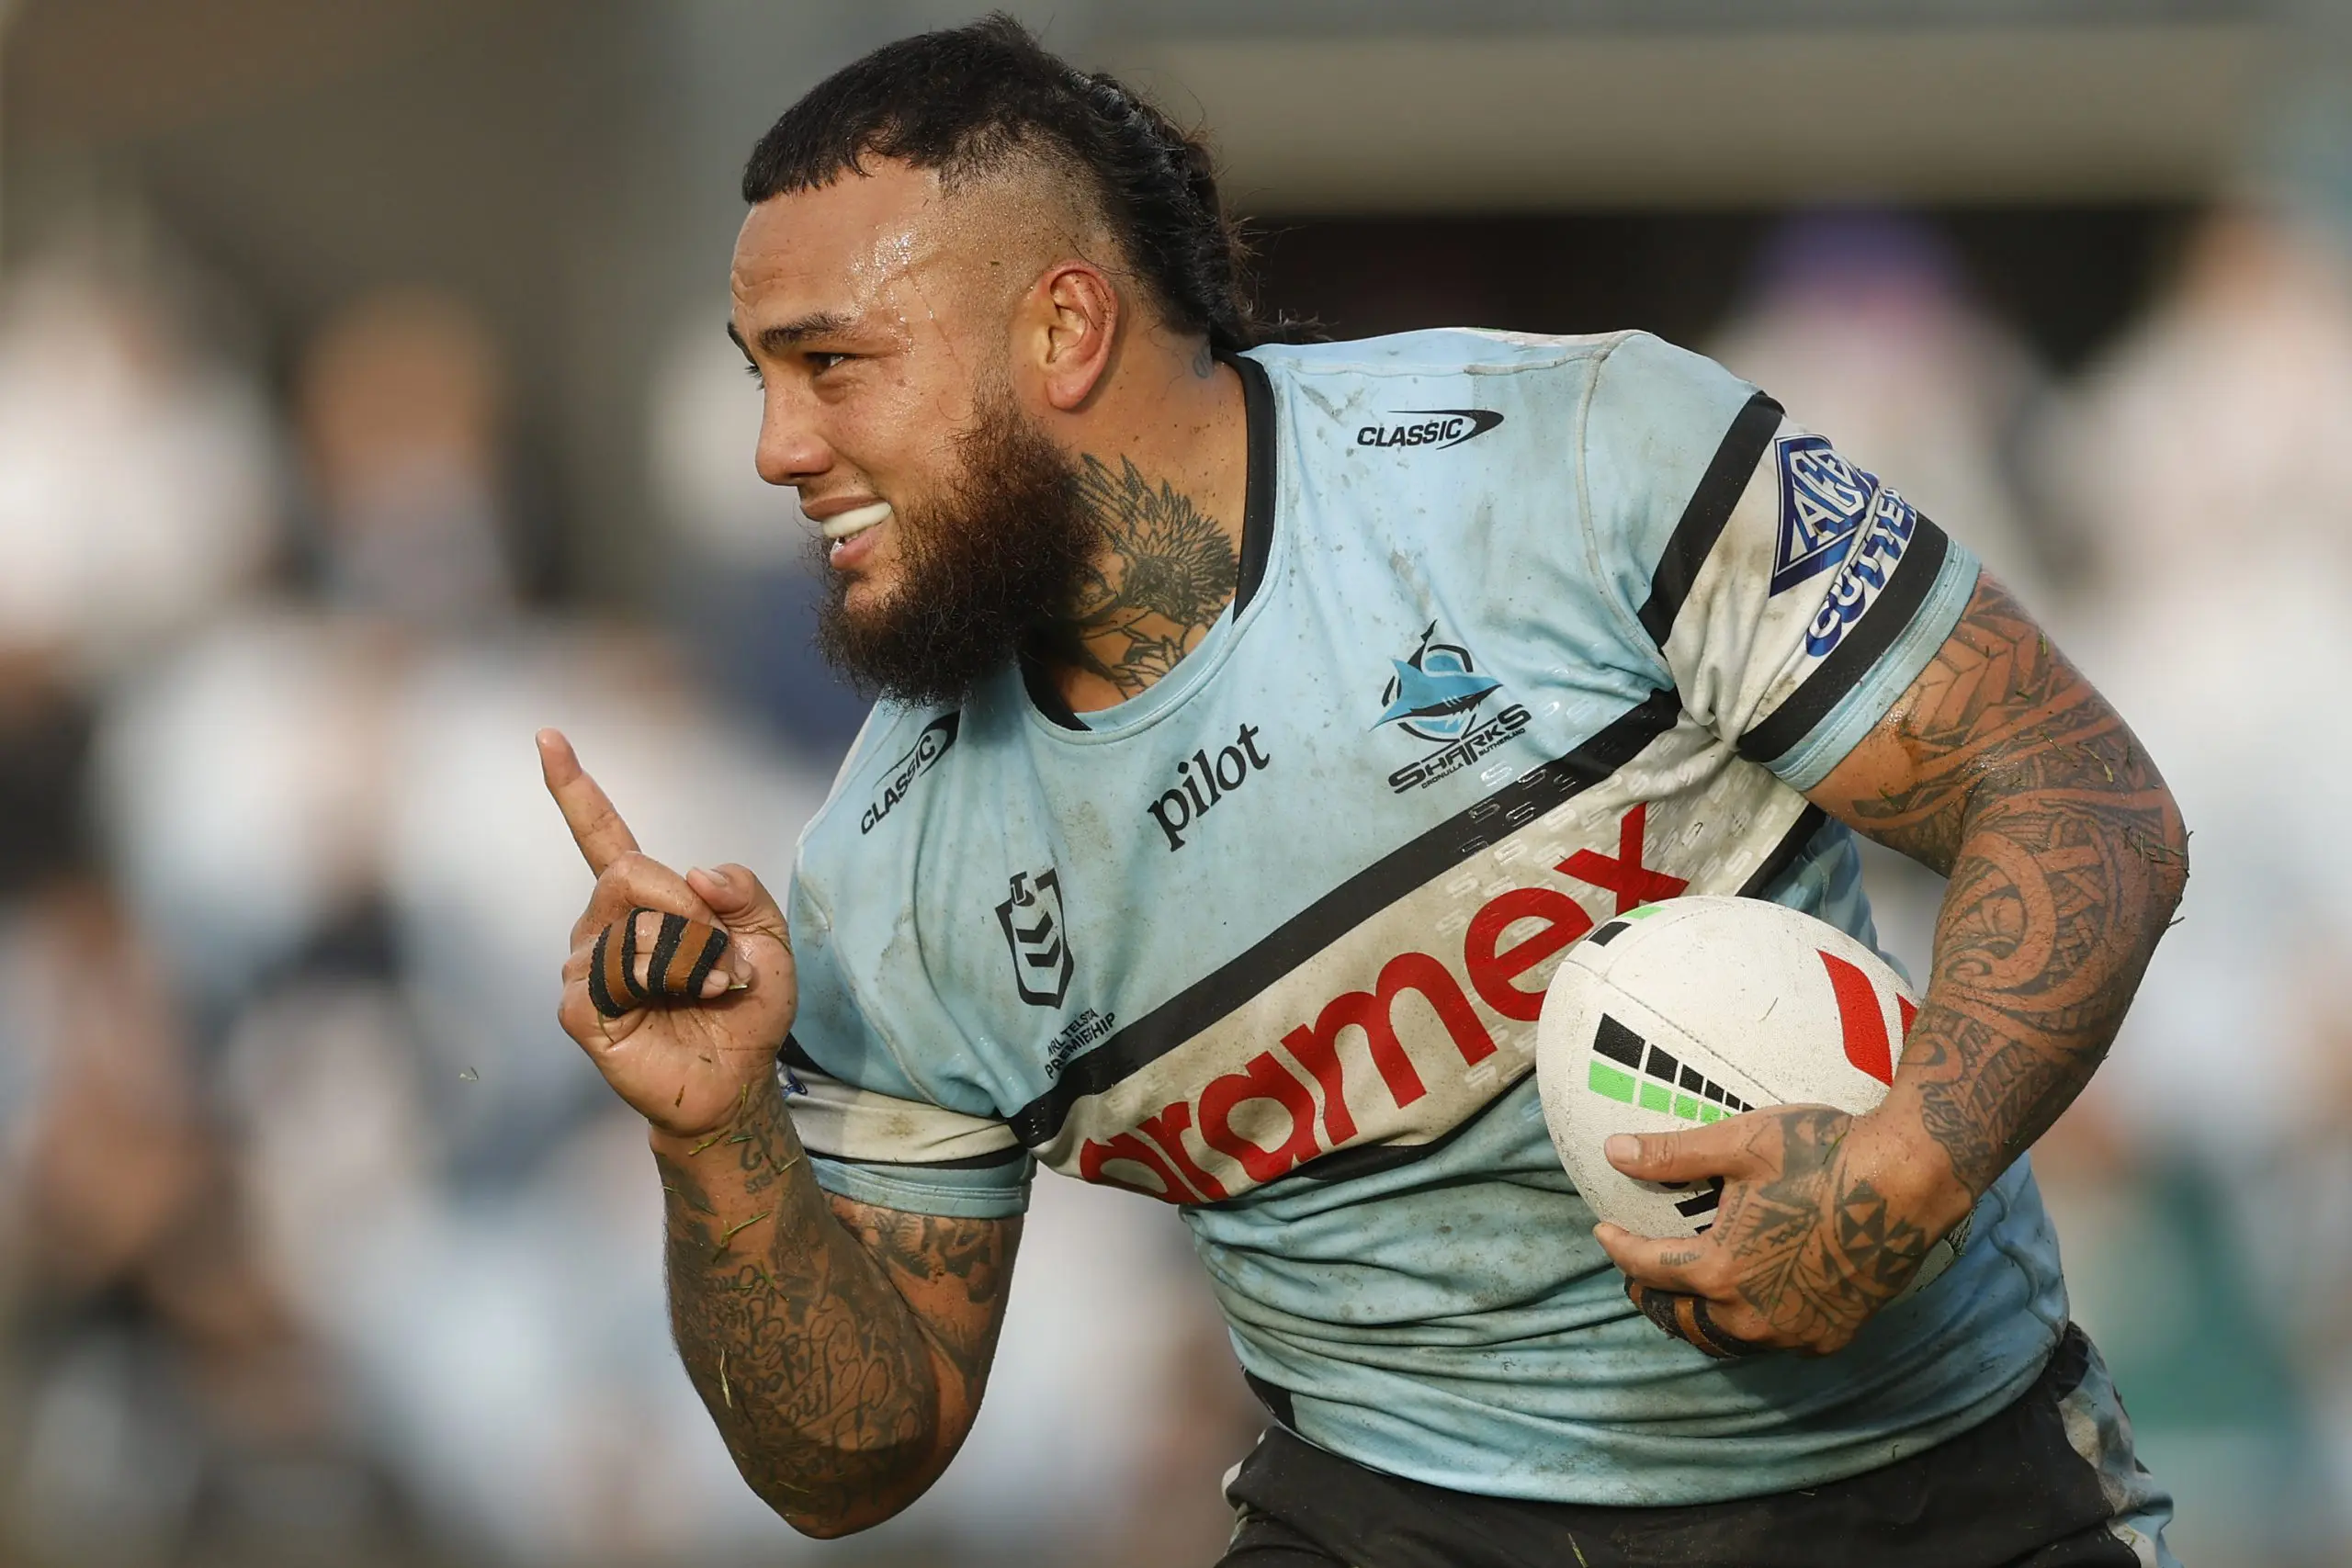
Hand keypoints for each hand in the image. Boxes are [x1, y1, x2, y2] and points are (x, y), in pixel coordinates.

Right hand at [540, 728, 796, 1139]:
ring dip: (695, 956)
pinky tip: (686, 1003)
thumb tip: (697, 873)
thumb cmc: (746, 1008)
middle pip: (631, 871)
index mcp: (643, 899)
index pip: (600, 834)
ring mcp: (585, 966)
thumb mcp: (771, 938)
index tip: (547, 736)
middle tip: (724, 956)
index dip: (575, 787)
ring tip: (712, 989)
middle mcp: (602, 925)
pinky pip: (623, 970)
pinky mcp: (581, 1008)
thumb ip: (747, 892)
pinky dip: (673, 981)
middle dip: (692, 909)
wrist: (737, 1080)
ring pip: (638, 926)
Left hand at [1590, 1104, 1969, 1357]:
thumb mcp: (1738, 1145)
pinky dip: (1752, 1328)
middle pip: (1683, 1321)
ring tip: (1686, 1297)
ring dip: (1700, 1321)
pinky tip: (1751, 1306)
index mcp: (1720, 1270)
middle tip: (1638, 1278)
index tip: (1603, 1232)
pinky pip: (1778, 1343)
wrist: (1909, 1182)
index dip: (1619, 1249)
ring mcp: (1796, 1332)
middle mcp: (1752, 1315)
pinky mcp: (1834, 1335)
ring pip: (1728, 1340)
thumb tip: (1613, 1151)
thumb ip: (1671, 1155)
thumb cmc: (1822, 1155)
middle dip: (1653, 1300)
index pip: (1649, 1267)